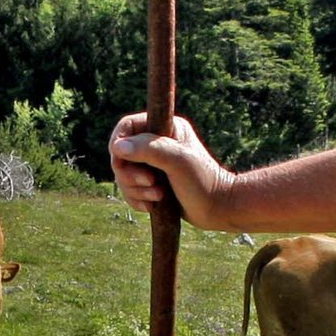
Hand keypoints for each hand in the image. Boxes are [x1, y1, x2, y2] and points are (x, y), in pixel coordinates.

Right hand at [108, 112, 235, 224]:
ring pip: (123, 175)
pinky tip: (152, 206)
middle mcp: (157, 143)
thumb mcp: (176, 161)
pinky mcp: (152, 184)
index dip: (119, 143)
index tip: (121, 161)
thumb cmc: (203, 181)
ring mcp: (153, 165)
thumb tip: (118, 147)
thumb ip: (148, 149)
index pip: (127, 127)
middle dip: (130, 173)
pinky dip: (137, 200)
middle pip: (121, 154)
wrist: (218, 209)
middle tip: (150, 182)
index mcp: (165, 127)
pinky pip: (129, 191)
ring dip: (135, 190)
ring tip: (158, 196)